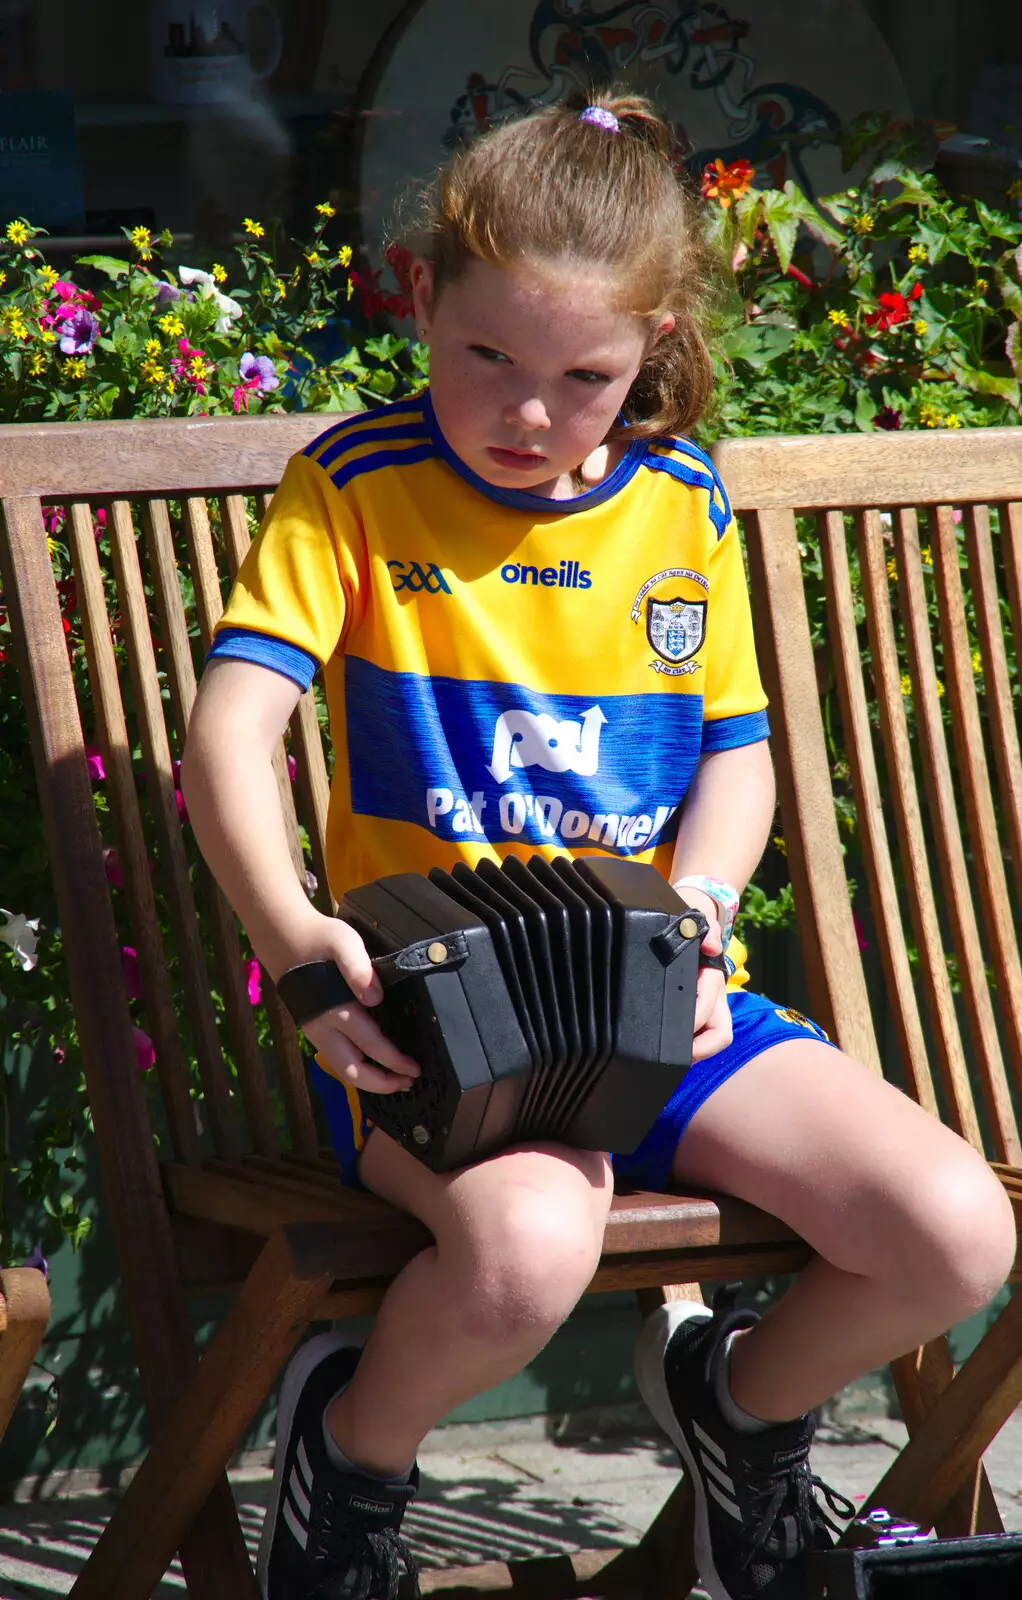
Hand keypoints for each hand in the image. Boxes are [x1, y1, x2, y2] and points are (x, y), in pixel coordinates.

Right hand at [274, 914, 420, 1095]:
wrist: (283, 938)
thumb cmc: (319, 939)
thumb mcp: (343, 942)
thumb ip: (358, 968)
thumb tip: (375, 999)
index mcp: (334, 1009)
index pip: (370, 1045)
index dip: (394, 1061)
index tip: (415, 1069)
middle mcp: (322, 1028)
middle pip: (352, 1071)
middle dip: (381, 1083)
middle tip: (408, 1082)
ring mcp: (315, 1032)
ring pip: (342, 1069)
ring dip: (368, 1080)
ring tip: (394, 1080)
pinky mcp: (313, 1029)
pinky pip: (336, 1059)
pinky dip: (356, 1069)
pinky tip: (371, 1064)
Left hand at [678, 886, 733, 1061]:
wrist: (692, 922)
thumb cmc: (692, 926)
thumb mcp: (697, 921)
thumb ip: (704, 930)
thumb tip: (711, 945)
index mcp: (712, 979)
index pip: (710, 1009)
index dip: (695, 1022)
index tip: (675, 1032)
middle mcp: (715, 998)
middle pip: (720, 1035)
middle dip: (701, 1050)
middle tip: (674, 1057)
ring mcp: (709, 1007)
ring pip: (712, 1039)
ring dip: (695, 1052)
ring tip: (668, 1059)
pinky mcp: (696, 1012)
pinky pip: (698, 1036)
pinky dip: (688, 1046)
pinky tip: (665, 1049)